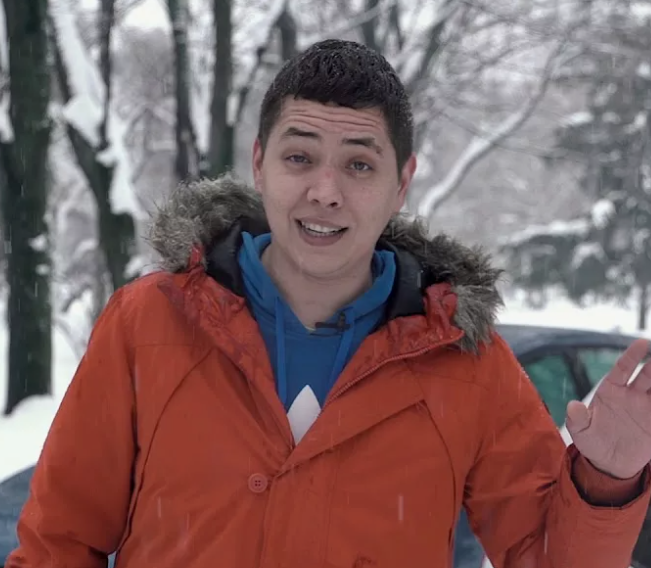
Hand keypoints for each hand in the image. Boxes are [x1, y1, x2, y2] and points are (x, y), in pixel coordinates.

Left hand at [566, 338, 650, 479]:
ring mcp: (645, 407)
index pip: (623, 368)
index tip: (643, 342)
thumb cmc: (591, 441)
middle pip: (648, 375)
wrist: (609, 462)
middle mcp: (631, 394)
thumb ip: (577, 418)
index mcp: (611, 390)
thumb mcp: (580, 431)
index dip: (632, 355)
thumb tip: (572, 406)